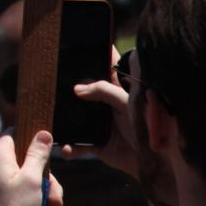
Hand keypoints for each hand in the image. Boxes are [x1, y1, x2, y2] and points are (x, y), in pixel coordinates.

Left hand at [0, 130, 63, 205]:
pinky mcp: (5, 203)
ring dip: (47, 204)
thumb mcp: (31, 179)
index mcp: (0, 155)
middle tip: (55, 200)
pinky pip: (26, 202)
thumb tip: (43, 133)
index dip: (33, 140)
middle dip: (49, 185)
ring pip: (32, 187)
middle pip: (30, 166)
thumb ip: (38, 155)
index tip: (48, 152)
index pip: (16, 134)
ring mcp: (1, 186)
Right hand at [62, 44, 136, 177]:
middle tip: (49, 82)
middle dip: (68, 88)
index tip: (75, 43)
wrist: (155, 163)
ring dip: (64, 119)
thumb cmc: (147, 126)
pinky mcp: (96, 144)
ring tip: (51, 118)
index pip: (105, 65)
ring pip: (76, 117)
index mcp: (116, 88)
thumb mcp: (127, 102)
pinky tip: (65, 148)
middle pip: (83, 91)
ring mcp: (100, 123)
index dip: (93, 54)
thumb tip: (77, 88)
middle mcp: (105, 104)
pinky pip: (77, 145)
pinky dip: (70, 147)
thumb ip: (103, 90)